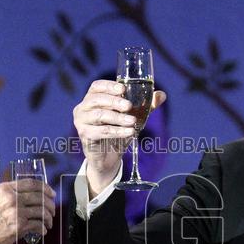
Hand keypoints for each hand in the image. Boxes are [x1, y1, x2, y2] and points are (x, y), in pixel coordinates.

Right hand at [0, 179, 55, 243]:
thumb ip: (6, 196)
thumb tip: (23, 196)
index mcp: (4, 189)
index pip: (32, 183)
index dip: (45, 188)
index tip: (51, 193)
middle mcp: (11, 197)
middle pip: (40, 197)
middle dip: (50, 205)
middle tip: (52, 211)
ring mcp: (16, 211)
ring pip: (42, 211)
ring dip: (48, 218)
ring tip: (48, 223)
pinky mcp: (19, 226)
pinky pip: (38, 225)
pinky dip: (42, 229)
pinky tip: (42, 231)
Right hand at [72, 79, 165, 197]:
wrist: (107, 157)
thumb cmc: (117, 131)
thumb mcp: (132, 116)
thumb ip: (146, 106)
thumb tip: (162, 95)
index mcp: (92, 98)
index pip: (96, 86)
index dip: (109, 86)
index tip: (123, 89)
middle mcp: (83, 108)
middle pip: (96, 99)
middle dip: (114, 102)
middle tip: (129, 106)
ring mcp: (81, 122)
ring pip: (99, 116)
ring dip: (117, 118)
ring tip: (132, 121)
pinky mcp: (85, 135)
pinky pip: (101, 131)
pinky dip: (116, 131)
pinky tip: (129, 132)